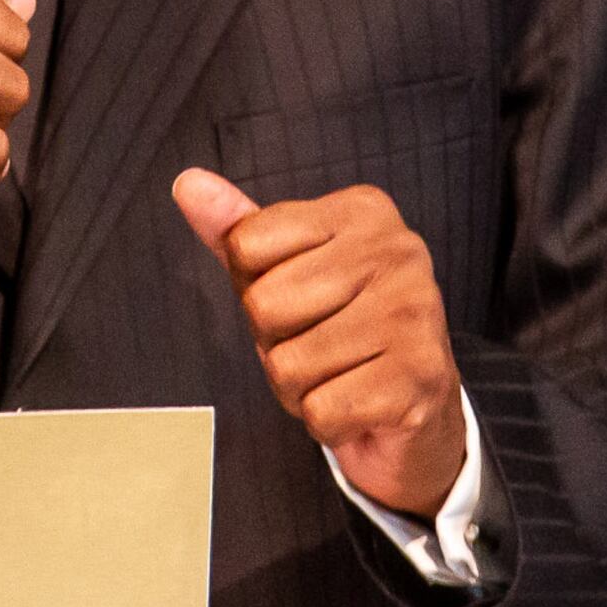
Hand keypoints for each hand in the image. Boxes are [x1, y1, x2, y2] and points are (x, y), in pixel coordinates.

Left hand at [172, 167, 466, 519]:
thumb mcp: (286, 270)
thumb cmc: (341, 329)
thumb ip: (238, 230)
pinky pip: (320, 410)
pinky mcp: (418, 376)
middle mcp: (396, 250)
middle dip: (274, 343)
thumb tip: (188, 184)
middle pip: (262, 305)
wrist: (418, 407)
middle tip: (320, 345)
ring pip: (287, 366)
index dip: (254, 286)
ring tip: (340, 375)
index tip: (301, 299)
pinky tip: (359, 405)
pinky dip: (327, 422)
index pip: (245, 244)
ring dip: (299, 388)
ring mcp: (413, 312)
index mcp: (362, 210)